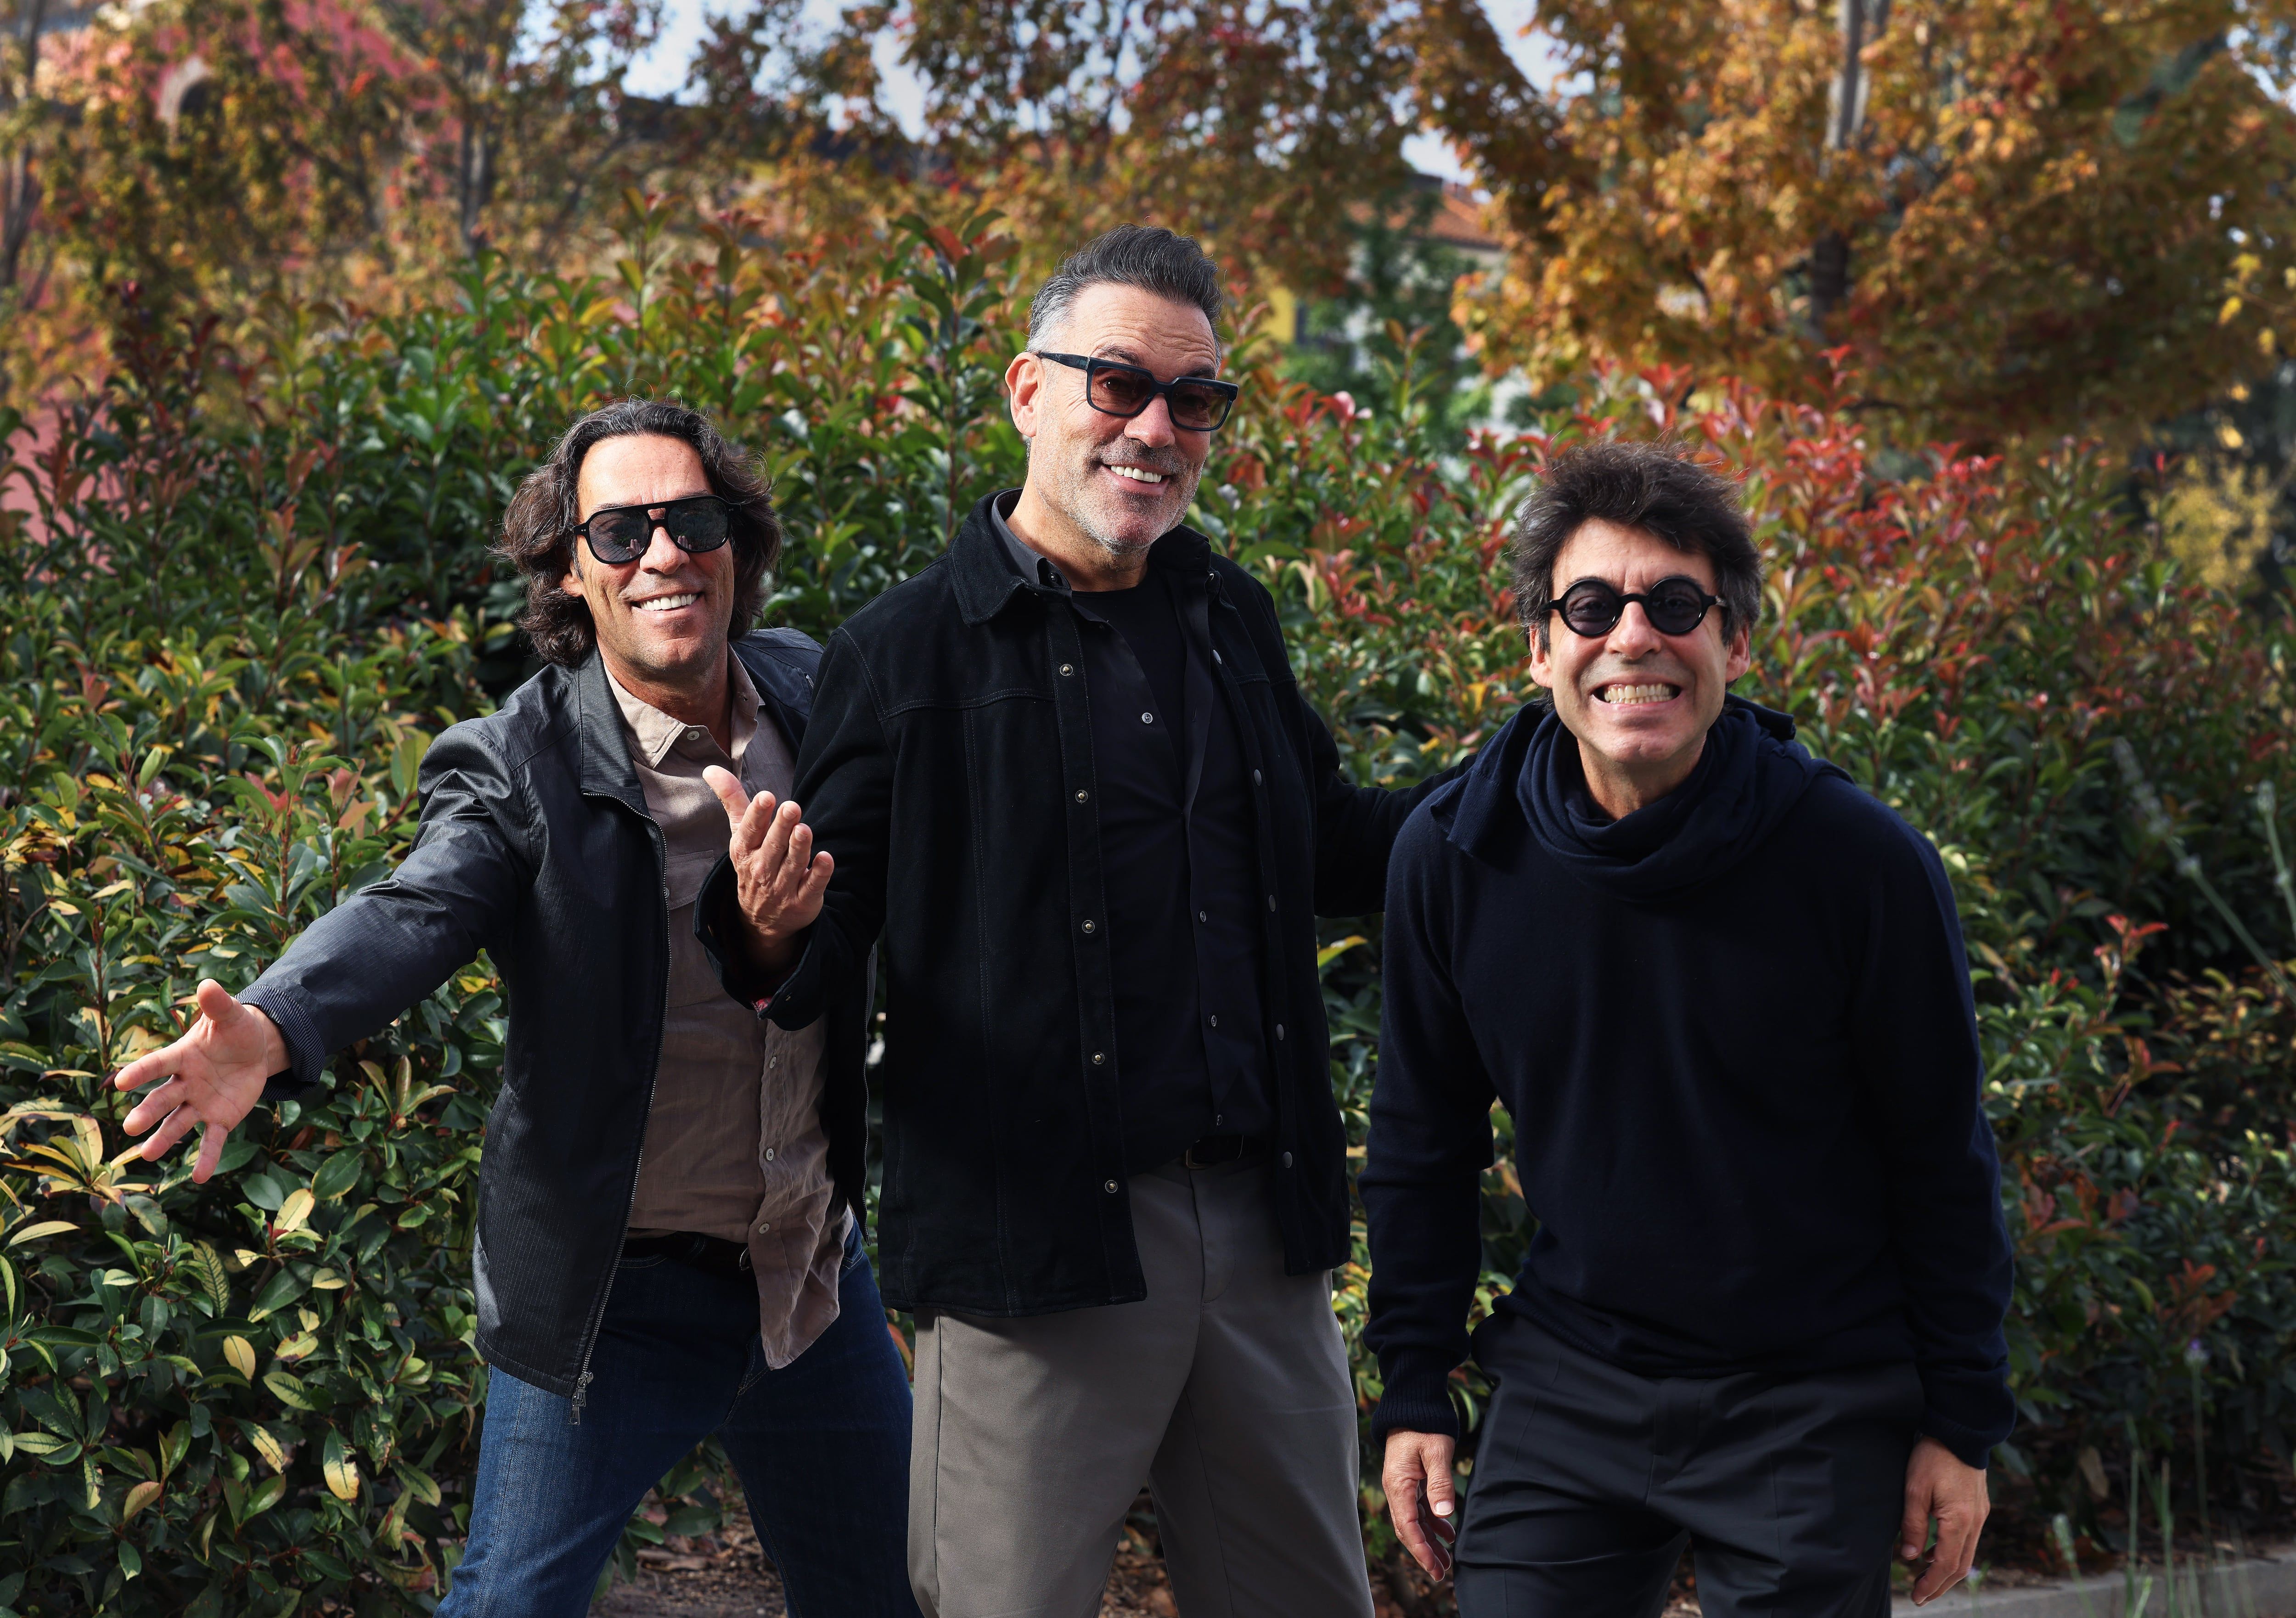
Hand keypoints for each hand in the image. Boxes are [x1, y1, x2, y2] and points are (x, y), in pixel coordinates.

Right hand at [111, 980, 284, 1181]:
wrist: (255, 1051)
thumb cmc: (235, 1031)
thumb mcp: (231, 1016)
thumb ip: (217, 1004)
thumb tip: (208, 984)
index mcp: (182, 1056)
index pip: (158, 1064)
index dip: (141, 1072)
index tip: (120, 1081)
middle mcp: (185, 1083)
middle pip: (163, 1099)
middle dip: (148, 1112)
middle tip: (131, 1126)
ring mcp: (200, 1103)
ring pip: (178, 1124)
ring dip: (164, 1139)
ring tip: (147, 1155)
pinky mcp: (219, 1118)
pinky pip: (211, 1140)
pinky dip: (206, 1158)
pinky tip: (200, 1178)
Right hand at [705, 765, 833, 979]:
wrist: (761, 918)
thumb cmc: (754, 862)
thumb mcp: (741, 833)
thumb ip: (732, 800)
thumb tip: (711, 769)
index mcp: (745, 851)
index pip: (750, 831)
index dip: (757, 814)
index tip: (766, 797)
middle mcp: (761, 870)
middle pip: (773, 846)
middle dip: (782, 827)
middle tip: (792, 807)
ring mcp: (782, 889)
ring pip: (792, 865)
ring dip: (799, 848)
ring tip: (804, 830)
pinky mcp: (803, 902)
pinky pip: (812, 886)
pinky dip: (819, 874)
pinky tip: (826, 858)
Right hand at [1381, 1428, 1459, 1580]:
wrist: (1413, 1406)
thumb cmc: (1424, 1425)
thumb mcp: (1436, 1451)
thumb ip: (1440, 1482)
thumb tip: (1444, 1514)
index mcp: (1399, 1485)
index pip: (1408, 1526)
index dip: (1421, 1550)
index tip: (1434, 1568)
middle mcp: (1397, 1489)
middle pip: (1408, 1529)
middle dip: (1424, 1552)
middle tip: (1441, 1573)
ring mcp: (1403, 1486)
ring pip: (1414, 1522)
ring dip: (1429, 1541)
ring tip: (1447, 1560)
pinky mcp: (1410, 1482)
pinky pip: (1419, 1509)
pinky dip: (1432, 1524)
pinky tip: (1448, 1534)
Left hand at [1900, 1435, 1988, 1604]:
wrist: (1960, 1432)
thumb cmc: (1933, 1457)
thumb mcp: (1914, 1489)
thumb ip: (1913, 1525)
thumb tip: (1911, 1557)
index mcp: (1960, 1520)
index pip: (1947, 1565)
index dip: (1932, 1584)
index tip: (1917, 1597)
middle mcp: (1976, 1522)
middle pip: (1960, 1567)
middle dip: (1940, 1585)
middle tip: (1921, 1597)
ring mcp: (1980, 1516)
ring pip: (1966, 1555)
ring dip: (1946, 1570)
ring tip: (1924, 1578)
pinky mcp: (1979, 1508)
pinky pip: (1968, 1539)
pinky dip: (1952, 1551)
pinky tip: (1934, 1551)